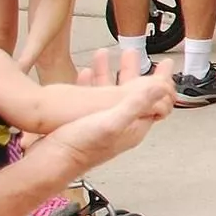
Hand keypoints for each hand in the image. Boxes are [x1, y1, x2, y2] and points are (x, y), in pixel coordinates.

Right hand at [39, 50, 174, 176]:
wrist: (49, 163)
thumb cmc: (80, 147)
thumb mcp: (112, 122)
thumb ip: (136, 104)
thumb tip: (160, 87)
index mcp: (132, 125)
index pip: (154, 100)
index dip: (161, 81)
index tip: (166, 63)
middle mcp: (119, 124)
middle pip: (132, 93)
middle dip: (134, 71)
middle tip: (133, 52)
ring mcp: (100, 124)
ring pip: (110, 92)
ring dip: (110, 72)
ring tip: (105, 53)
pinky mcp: (82, 123)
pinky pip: (90, 98)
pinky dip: (90, 82)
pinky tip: (84, 72)